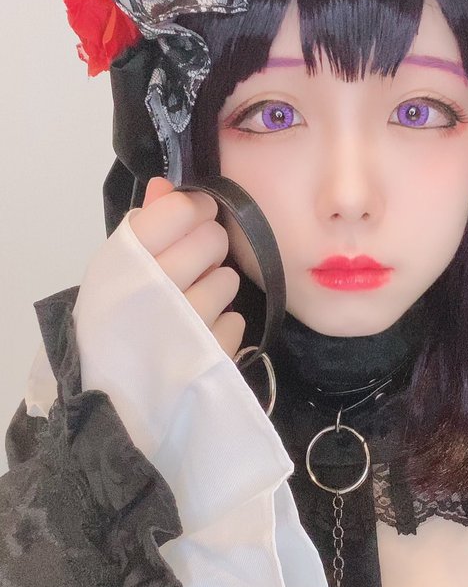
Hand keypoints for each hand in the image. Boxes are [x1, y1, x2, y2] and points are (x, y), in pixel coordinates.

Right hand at [130, 177, 244, 359]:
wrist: (112, 401)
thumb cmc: (112, 327)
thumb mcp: (112, 274)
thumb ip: (141, 227)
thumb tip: (166, 185)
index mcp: (124, 260)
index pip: (180, 208)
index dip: (194, 208)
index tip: (193, 217)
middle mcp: (155, 287)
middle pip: (212, 239)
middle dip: (208, 247)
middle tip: (194, 265)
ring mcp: (186, 323)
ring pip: (228, 279)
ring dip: (216, 288)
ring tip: (193, 305)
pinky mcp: (211, 355)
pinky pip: (236, 320)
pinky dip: (223, 326)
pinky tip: (200, 335)